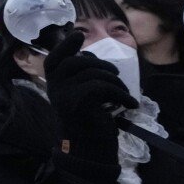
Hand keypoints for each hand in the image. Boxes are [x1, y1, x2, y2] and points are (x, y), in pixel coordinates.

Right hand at [45, 32, 128, 164]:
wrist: (90, 149)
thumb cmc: (88, 121)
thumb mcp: (81, 95)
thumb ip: (81, 76)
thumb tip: (88, 55)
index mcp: (54, 85)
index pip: (54, 59)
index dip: (65, 46)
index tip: (78, 34)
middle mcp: (54, 88)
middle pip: (76, 62)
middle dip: (100, 64)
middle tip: (116, 75)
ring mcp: (63, 96)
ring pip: (93, 74)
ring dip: (115, 83)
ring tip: (124, 95)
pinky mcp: (77, 103)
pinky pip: (101, 87)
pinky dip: (121, 94)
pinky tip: (130, 104)